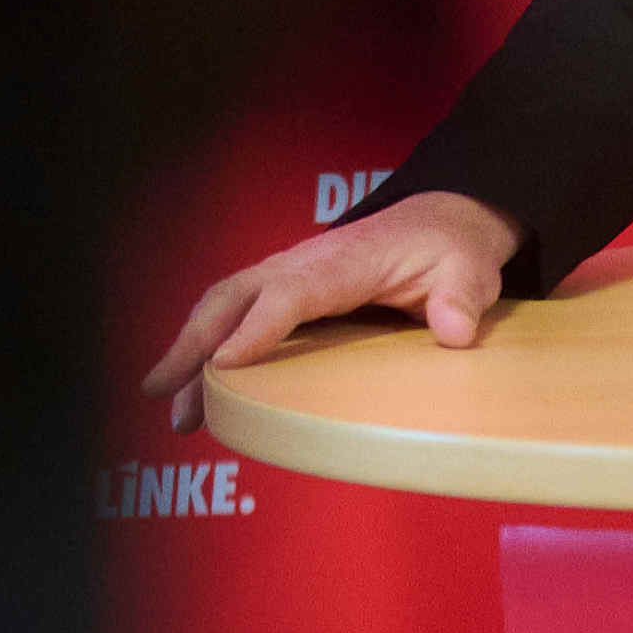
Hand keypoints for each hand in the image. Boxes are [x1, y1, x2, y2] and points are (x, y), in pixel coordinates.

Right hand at [139, 190, 523, 432]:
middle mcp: (305, 263)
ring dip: (193, 351)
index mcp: (345, 260)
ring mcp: (291, 274)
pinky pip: (238, 313)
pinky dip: (210, 347)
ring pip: (225, 305)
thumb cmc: (452, 250)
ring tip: (174, 411)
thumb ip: (462, 299)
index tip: (225, 366)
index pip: (289, 293)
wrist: (443, 221)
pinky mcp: (289, 290)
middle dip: (194, 342)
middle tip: (162, 390)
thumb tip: (453, 330)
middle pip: (234, 295)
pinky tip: (201, 391)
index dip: (256, 328)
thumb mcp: (471, 271)